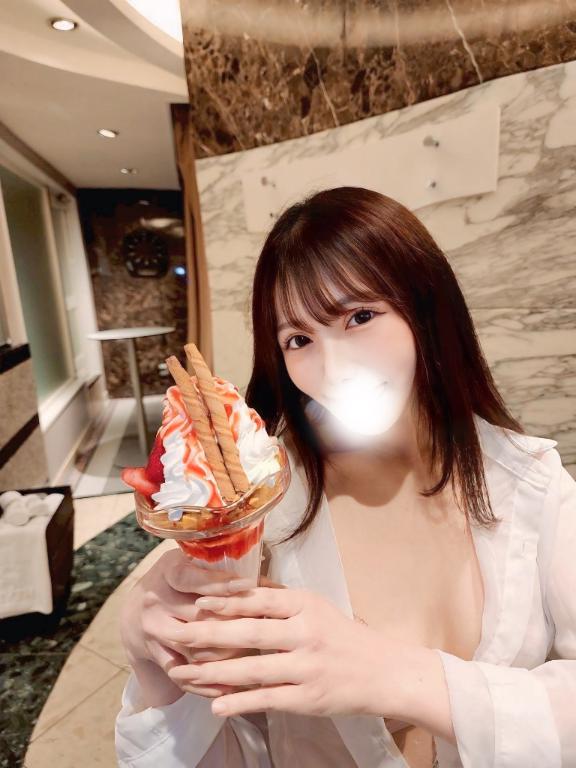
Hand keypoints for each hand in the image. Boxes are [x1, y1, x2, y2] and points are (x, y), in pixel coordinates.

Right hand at [120, 547, 279, 700]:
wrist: (136, 612)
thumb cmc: (180, 583)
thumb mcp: (194, 565)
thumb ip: (225, 573)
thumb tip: (272, 585)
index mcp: (169, 571)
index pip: (193, 579)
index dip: (220, 583)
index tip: (249, 586)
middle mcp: (156, 600)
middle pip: (198, 617)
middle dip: (233, 624)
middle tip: (265, 629)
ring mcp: (153, 630)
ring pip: (195, 649)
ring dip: (226, 656)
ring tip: (258, 660)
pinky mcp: (156, 656)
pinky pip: (184, 674)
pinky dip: (209, 683)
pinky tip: (234, 687)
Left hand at [165, 587, 402, 717]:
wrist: (382, 672)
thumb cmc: (343, 635)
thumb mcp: (316, 606)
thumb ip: (279, 598)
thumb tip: (239, 586)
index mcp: (305, 605)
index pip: (259, 599)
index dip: (226, 602)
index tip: (196, 602)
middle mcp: (305, 633)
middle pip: (249, 633)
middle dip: (207, 635)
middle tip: (175, 636)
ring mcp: (306, 667)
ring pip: (252, 669)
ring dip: (213, 672)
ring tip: (183, 673)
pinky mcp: (308, 699)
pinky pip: (267, 699)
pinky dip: (239, 702)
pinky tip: (215, 705)